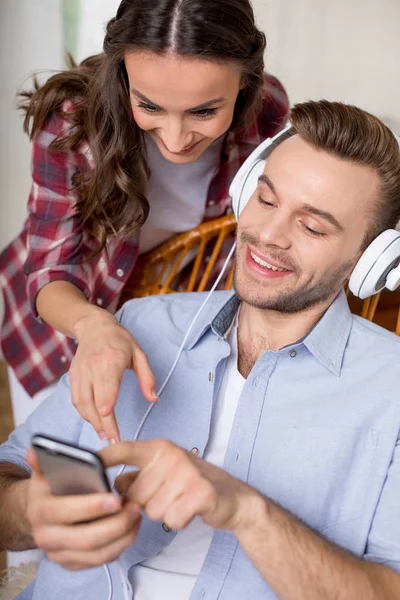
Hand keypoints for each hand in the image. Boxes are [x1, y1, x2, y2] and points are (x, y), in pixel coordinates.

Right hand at [25, 449, 141, 570]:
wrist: (42, 512)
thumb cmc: (51, 487)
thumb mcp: (45, 472)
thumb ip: (44, 461)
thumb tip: (35, 451)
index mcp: (38, 511)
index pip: (64, 511)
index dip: (91, 506)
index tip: (116, 498)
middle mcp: (45, 537)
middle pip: (85, 539)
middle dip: (114, 525)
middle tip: (134, 507)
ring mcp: (59, 554)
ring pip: (96, 554)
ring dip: (122, 536)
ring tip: (137, 515)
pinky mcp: (72, 563)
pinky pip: (100, 561)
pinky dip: (120, 546)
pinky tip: (132, 528)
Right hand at [71, 308, 156, 441]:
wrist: (94, 326)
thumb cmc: (120, 340)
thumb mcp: (139, 354)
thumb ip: (147, 377)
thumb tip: (154, 398)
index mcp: (111, 361)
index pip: (107, 390)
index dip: (107, 410)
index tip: (112, 429)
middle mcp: (93, 367)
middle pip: (93, 402)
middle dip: (102, 424)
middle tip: (112, 441)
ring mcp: (80, 372)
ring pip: (81, 403)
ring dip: (91, 421)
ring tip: (103, 435)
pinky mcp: (73, 375)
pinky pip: (75, 399)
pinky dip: (83, 413)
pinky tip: (94, 421)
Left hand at [100, 440, 258, 533]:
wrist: (232, 496)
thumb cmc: (192, 483)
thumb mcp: (163, 471)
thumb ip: (137, 475)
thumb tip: (112, 484)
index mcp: (160, 447)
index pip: (124, 450)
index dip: (103, 458)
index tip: (86, 464)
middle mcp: (171, 455)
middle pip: (135, 494)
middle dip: (147, 503)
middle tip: (169, 494)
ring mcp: (187, 472)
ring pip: (151, 510)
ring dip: (164, 512)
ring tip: (180, 500)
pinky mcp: (200, 492)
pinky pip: (171, 518)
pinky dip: (179, 520)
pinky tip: (190, 509)